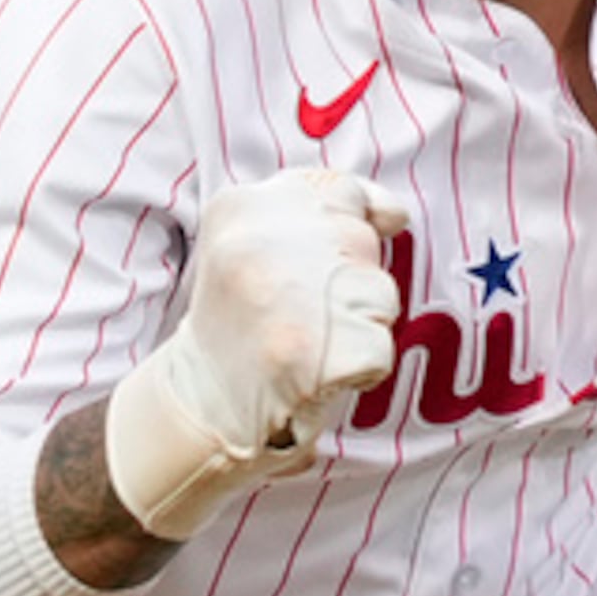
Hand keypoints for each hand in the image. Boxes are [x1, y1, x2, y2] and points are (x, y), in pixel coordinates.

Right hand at [108, 168, 407, 536]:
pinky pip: (381, 349)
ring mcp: (291, 297)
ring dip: (356, 325)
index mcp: (241, 206)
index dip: (345, 230)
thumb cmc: (239, 317)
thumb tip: (397, 213)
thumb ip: (320, 207)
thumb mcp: (250, 238)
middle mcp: (262, 242)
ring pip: (380, 295)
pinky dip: (360, 370)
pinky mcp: (320, 351)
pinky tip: (315, 373)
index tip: (319, 264)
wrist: (199, 402)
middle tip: (295, 313)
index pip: (341, 193)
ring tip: (304, 341)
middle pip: (362, 244)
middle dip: (345, 283)